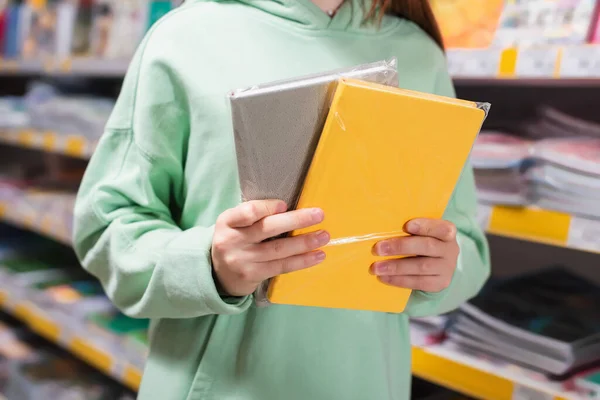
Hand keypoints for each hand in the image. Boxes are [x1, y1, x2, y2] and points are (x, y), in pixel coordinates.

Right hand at [211, 200, 329, 296]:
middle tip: (319, 215)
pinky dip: (301, 261)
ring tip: (324, 236)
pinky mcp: (252, 275)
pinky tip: (317, 255)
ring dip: (304, 242)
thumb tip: (293, 207)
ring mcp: (242, 260)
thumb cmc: (236, 240)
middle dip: (296, 221)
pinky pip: (281, 266)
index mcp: (227, 221)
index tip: (284, 205)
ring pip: (278, 249)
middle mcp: (231, 240)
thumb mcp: (236, 224)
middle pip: (267, 229)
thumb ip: (256, 215)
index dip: (267, 208)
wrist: (218, 274)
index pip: (247, 212)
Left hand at [372, 219, 458, 292]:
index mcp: (447, 232)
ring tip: (376, 267)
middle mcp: (450, 250)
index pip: (441, 227)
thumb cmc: (424, 242)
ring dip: (396, 267)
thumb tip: (382, 226)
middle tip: (377, 249)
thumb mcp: (424, 233)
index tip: (406, 225)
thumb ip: (411, 229)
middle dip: (400, 247)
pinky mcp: (439, 283)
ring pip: (421, 267)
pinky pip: (418, 282)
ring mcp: (446, 268)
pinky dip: (399, 280)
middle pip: (427, 246)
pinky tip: (384, 277)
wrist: (439, 265)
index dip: (424, 226)